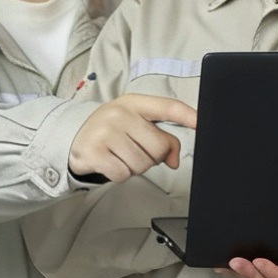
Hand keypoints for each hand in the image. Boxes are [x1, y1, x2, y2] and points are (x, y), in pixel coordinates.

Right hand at [69, 94, 194, 181]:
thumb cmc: (113, 131)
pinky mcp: (93, 152)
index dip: (188, 115)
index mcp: (135, 103)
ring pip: (142, 164)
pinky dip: (121, 174)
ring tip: (121, 155)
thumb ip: (162, 138)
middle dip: (152, 156)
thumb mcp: (137, 125)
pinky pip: (123, 174)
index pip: (168, 107)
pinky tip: (111, 163)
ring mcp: (104, 132)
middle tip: (135, 150)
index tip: (201, 122)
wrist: (75, 137)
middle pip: (159, 147)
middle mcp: (119, 114)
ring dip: (136, 167)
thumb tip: (174, 161)